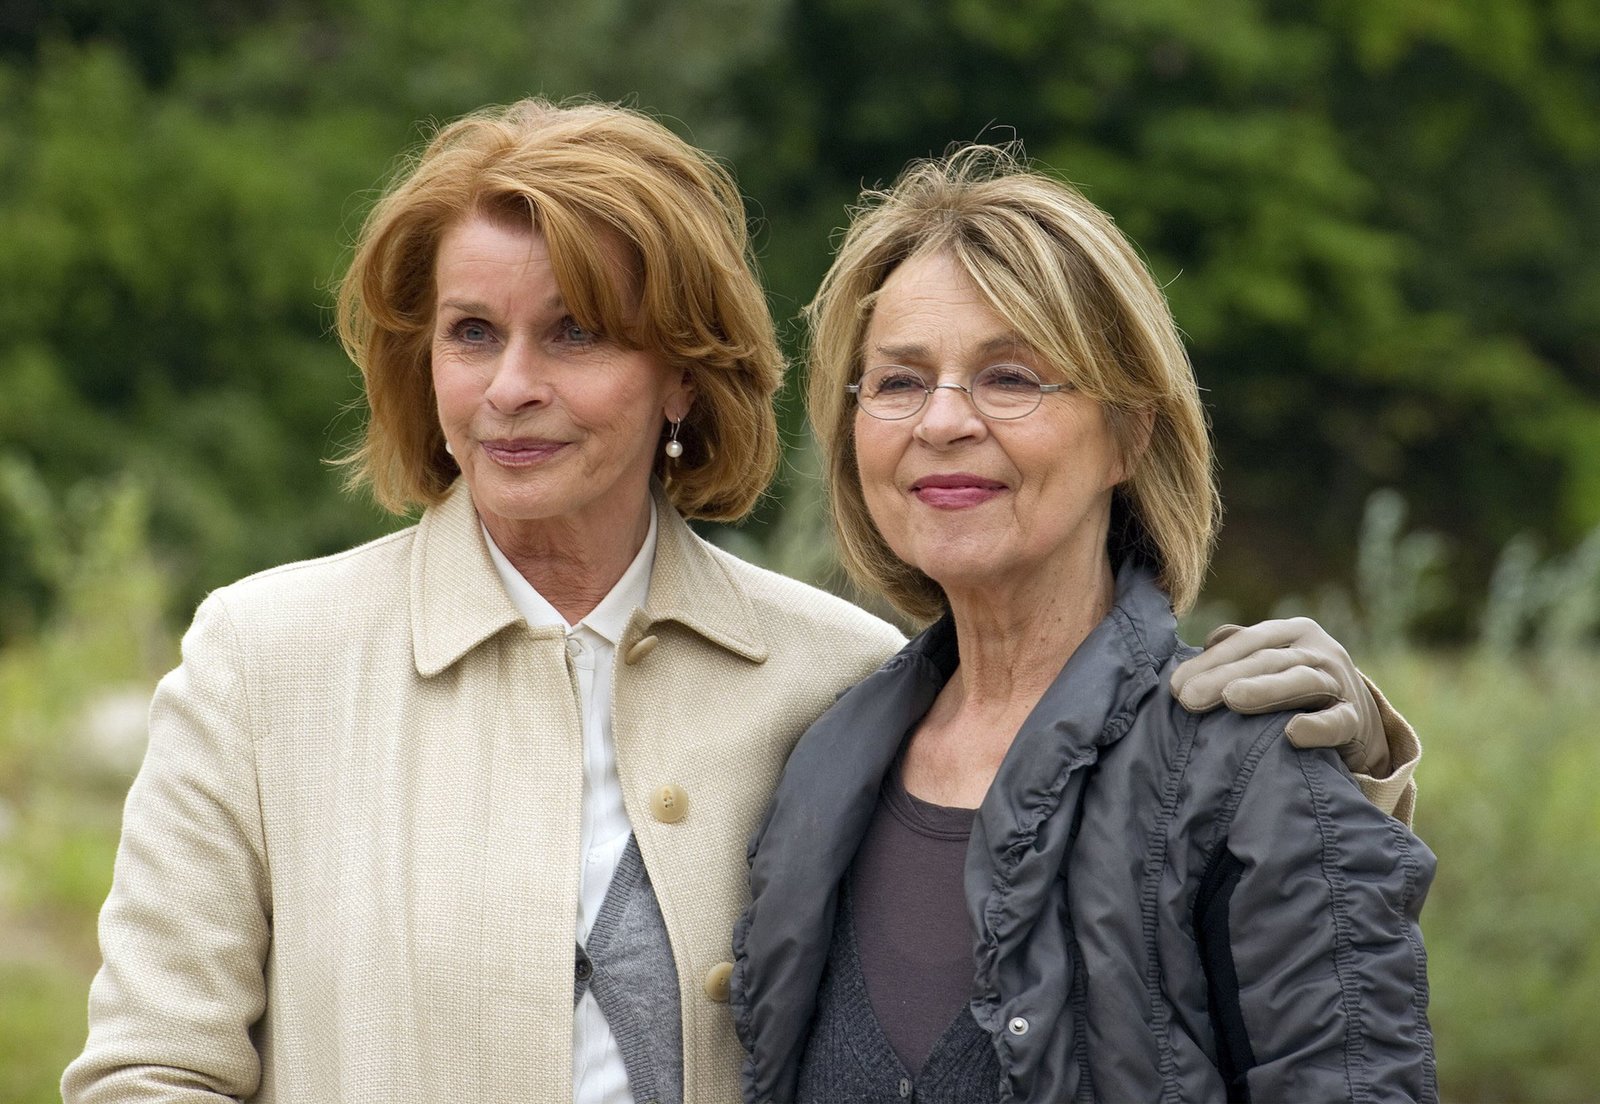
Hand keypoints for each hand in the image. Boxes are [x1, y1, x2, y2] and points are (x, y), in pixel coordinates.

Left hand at [1170, 617, 1388, 776]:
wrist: (1359, 724)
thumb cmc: (1299, 689)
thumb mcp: (1273, 661)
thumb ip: (1240, 648)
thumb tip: (1207, 641)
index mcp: (1293, 633)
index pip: (1246, 642)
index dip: (1209, 662)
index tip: (1173, 685)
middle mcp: (1318, 650)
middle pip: (1266, 661)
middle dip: (1223, 678)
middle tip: (1186, 698)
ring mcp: (1339, 682)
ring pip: (1300, 681)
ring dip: (1264, 690)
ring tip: (1230, 699)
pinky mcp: (1356, 720)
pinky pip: (1336, 722)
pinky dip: (1316, 727)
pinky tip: (1292, 734)